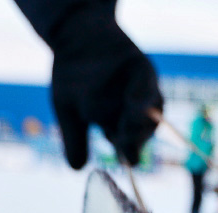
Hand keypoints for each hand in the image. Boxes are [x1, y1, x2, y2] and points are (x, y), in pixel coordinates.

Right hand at [49, 5, 161, 168]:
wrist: (76, 37)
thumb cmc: (72, 77)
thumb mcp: (67, 111)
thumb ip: (74, 138)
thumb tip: (76, 169)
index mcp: (117, 126)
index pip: (127, 147)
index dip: (128, 154)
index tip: (125, 161)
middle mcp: (134, 113)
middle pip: (142, 132)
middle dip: (136, 139)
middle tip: (129, 146)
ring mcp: (143, 93)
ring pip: (150, 113)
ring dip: (143, 121)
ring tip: (132, 127)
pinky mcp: (146, 72)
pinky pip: (148, 86)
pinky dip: (142, 95)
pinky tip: (132, 102)